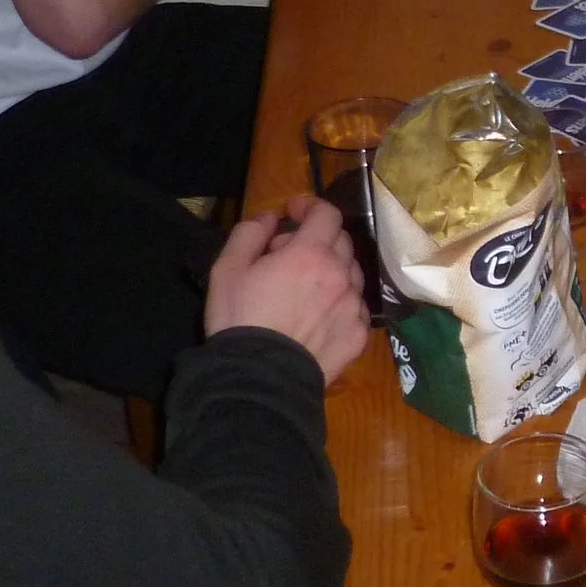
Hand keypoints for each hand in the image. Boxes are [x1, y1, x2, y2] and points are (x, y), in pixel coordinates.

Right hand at [205, 194, 370, 380]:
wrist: (258, 380)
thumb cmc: (239, 320)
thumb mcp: (227, 268)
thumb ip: (250, 232)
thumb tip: (271, 216)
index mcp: (311, 253)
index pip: (326, 213)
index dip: (309, 206)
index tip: (292, 212)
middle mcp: (340, 275)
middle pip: (341, 241)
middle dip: (318, 237)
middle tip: (290, 254)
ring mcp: (353, 307)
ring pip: (352, 273)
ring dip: (333, 269)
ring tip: (307, 286)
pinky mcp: (358, 335)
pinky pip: (356, 307)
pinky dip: (341, 302)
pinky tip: (320, 314)